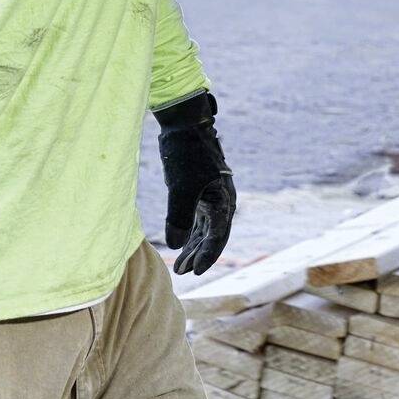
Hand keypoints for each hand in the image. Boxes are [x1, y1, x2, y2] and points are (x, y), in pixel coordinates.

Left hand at [156, 91, 237, 276]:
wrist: (185, 126)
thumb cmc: (185, 155)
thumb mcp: (180, 188)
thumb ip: (178, 218)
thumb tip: (175, 246)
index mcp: (223, 201)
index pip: (218, 236)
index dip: (207, 255)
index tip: (196, 272)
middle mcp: (222, 201)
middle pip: (213, 236)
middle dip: (199, 255)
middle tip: (183, 272)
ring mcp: (211, 197)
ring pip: (204, 230)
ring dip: (193, 247)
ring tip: (180, 267)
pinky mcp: (199, 193)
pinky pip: (197, 220)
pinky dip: (189, 234)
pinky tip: (180, 246)